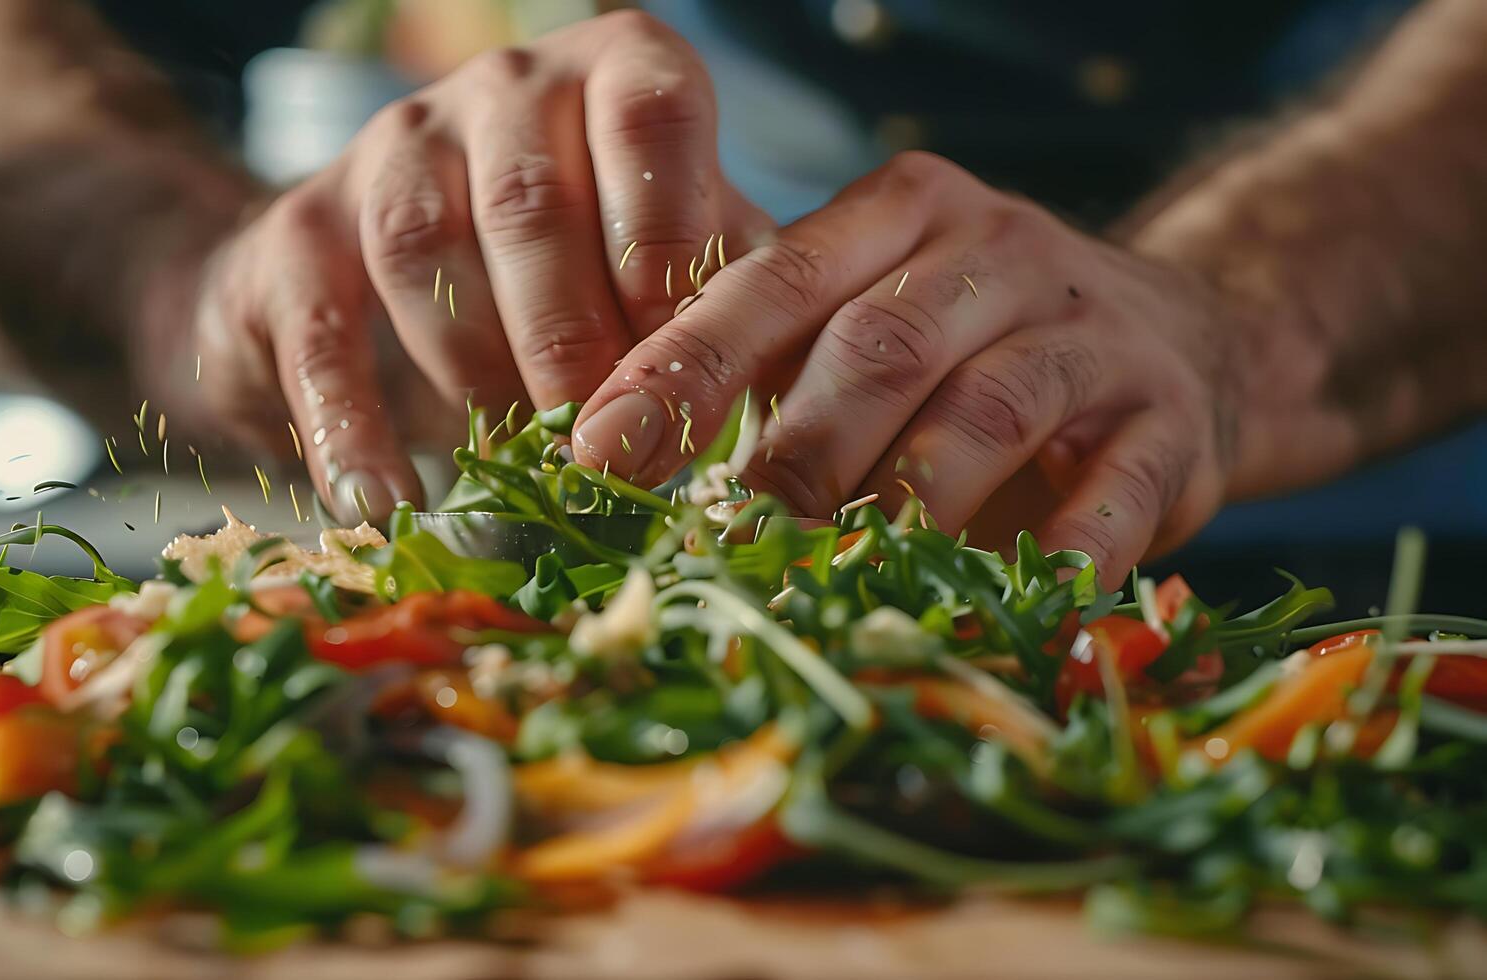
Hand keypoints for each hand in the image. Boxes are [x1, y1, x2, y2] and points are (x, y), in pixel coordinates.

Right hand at [191, 10, 769, 521]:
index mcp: (612, 77)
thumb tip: (788, 421)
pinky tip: (388, 504)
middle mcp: (500, 90)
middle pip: (531, 203)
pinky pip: (320, 328)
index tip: (675, 350)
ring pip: (424, 253)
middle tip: (605, 452)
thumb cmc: (582, 280)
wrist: (386, 282)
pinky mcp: (297, 234)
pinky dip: (351, 426)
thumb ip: (724, 314)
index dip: (670, 231)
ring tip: (517, 476)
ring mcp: (390, 151)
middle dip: (572, 340)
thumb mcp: (675, 275)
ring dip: (476, 375)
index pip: (652, 113)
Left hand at [571, 152, 1250, 583]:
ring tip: (844, 581)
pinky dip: (1049, 560)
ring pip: (987, 413)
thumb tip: (607, 457)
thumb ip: (762, 362)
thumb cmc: (966, 346)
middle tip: (726, 542)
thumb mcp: (867, 317)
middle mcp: (998, 251)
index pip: (776, 280)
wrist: (1180, 337)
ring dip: (905, 509)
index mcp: (901, 213)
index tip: (599, 454)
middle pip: (880, 349)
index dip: (684, 368)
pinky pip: (1107, 496)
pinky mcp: (1168, 418)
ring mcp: (1093, 330)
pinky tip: (996, 607)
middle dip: (795, 456)